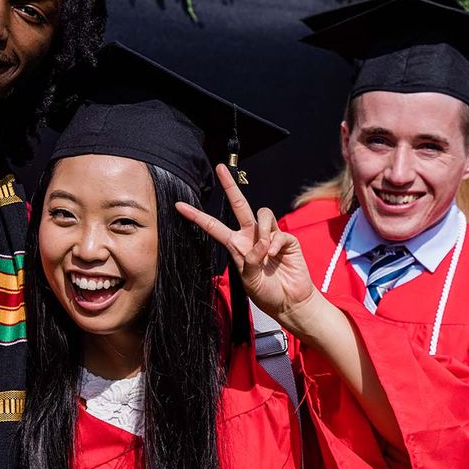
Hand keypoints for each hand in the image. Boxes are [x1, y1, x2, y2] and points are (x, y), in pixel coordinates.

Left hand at [175, 164, 321, 336]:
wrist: (289, 301)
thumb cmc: (266, 292)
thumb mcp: (249, 280)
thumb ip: (250, 260)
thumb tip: (260, 243)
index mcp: (235, 245)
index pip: (213, 227)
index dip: (197, 216)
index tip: (179, 206)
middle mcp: (250, 236)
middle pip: (239, 205)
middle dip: (230, 186)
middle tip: (221, 168)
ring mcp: (269, 235)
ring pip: (262, 214)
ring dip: (263, 231)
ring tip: (266, 251)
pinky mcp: (286, 239)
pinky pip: (278, 232)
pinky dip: (275, 243)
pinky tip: (276, 255)